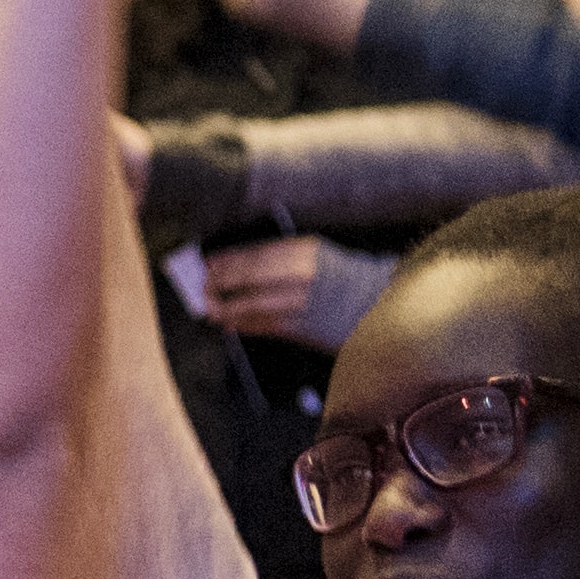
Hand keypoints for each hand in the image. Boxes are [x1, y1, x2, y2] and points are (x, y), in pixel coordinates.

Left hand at [191, 236, 394, 349]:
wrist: (375, 303)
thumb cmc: (341, 278)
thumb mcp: (315, 255)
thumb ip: (280, 257)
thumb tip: (238, 264)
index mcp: (304, 251)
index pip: (254, 254)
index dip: (227, 261)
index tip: (208, 263)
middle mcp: (301, 275)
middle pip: (248, 278)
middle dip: (220, 283)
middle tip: (204, 285)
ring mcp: (301, 302)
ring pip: (252, 304)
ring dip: (226, 308)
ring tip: (211, 308)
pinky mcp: (302, 327)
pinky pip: (264, 325)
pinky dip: (243, 324)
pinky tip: (230, 323)